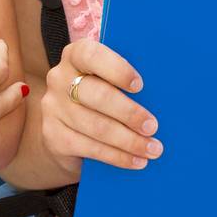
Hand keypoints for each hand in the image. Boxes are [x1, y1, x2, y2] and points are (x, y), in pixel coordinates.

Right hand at [40, 38, 160, 181]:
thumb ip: (125, 83)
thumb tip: (164, 94)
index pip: (91, 55)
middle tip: (152, 127)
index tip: (140, 86)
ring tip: (152, 149)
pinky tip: (135, 161)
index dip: (116, 69)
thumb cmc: (100, 100)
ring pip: (95, 126)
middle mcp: (59, 78)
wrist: (66, 133)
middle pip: (96, 95)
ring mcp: (53, 108)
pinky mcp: (53, 135)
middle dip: (129, 113)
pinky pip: (89, 147)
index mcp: (75, 56)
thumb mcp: (108, 83)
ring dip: (128, 140)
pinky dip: (116, 156)